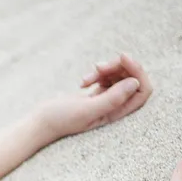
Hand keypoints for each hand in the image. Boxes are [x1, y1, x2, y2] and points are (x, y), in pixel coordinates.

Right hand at [34, 53, 152, 139]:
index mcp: (117, 114)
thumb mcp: (86, 110)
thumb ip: (112, 99)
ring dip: (106, 69)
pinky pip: (107, 77)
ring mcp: (106, 100)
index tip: (122, 58)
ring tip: (89, 74)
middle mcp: (115, 108)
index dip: (137, 71)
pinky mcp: (96, 95)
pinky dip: (97, 73)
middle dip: (118, 67)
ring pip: (119, 76)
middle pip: (131, 79)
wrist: (39, 122)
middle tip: (98, 66)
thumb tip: (134, 82)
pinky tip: (83, 81)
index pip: (142, 90)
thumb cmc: (59, 120)